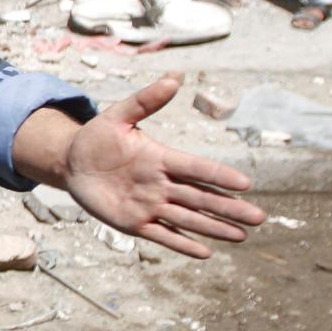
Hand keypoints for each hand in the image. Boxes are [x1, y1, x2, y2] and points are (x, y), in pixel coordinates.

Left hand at [61, 75, 266, 259]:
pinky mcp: (134, 222)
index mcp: (161, 158)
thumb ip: (146, 100)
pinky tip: (206, 252)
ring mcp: (150, 205)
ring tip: (242, 236)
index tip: (245, 184)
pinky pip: (162, 234)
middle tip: (259, 217)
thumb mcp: (118, 116)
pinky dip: (182, 243)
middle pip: (201, 198)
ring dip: (215, 227)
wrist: (72, 162)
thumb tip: (173, 78)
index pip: (196, 168)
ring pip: (188, 218)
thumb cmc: (97, 137)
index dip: (219, 176)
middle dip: (229, 208)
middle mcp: (162, 184)